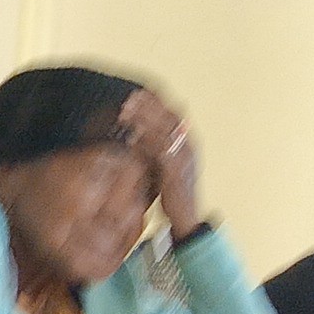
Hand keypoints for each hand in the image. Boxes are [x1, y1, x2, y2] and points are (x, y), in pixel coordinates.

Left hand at [119, 91, 205, 233]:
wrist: (186, 219)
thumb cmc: (172, 194)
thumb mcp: (163, 168)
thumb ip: (154, 150)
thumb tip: (134, 134)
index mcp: (187, 143)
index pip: (171, 115)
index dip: (154, 103)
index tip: (136, 93)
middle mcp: (189, 147)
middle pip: (168, 117)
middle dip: (149, 105)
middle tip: (130, 97)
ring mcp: (184, 158)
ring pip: (163, 130)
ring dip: (144, 118)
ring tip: (125, 111)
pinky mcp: (176, 172)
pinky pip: (160, 150)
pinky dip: (145, 140)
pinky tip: (131, 135)